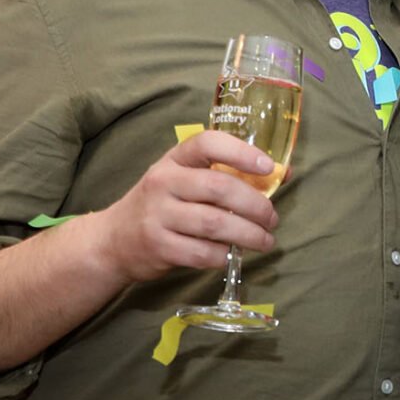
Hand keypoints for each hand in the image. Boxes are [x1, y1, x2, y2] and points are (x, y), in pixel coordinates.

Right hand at [78, 131, 281, 284]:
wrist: (114, 239)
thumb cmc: (163, 203)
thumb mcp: (186, 179)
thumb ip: (228, 174)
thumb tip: (284, 172)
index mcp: (174, 159)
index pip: (207, 143)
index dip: (241, 152)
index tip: (268, 167)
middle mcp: (163, 182)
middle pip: (219, 188)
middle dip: (255, 205)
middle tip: (272, 218)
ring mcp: (158, 215)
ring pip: (215, 223)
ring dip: (248, 234)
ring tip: (265, 240)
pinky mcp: (158, 246)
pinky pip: (202, 252)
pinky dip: (224, 255)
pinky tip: (231, 254)